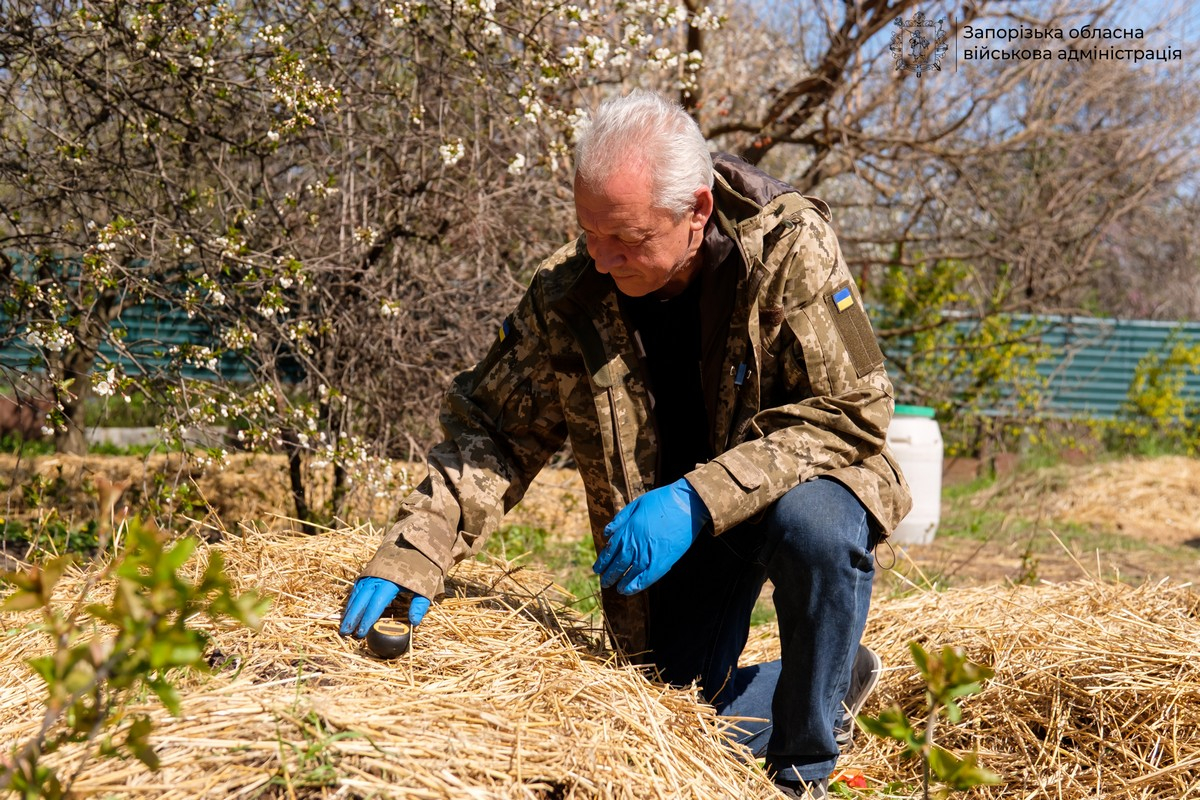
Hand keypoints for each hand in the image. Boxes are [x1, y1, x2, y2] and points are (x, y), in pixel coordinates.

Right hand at [339, 576, 430, 637]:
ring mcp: (372, 572)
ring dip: (350, 609)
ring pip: (357, 592)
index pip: (376, 602)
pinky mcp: (369, 570)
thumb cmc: (422, 569)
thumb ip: (419, 604)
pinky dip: (352, 598)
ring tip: (343, 624)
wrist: (416, 546)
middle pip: (362, 599)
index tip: (361, 632)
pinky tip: (349, 610)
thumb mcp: (425, 587)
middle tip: (345, 632)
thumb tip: (414, 622)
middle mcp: (378, 576)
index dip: (368, 618)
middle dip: (353, 616)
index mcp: (392, 581)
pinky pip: (358, 586)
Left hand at [593, 478, 709, 594]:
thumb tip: (607, 533)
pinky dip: (635, 586)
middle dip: (609, 574)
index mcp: (626, 531)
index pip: (609, 551)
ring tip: (616, 588)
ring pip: (629, 573)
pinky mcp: (661, 562)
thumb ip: (620, 520)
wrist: (685, 504)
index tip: (597, 569)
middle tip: (604, 582)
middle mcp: (633, 545)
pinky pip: (645, 578)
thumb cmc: (661, 501)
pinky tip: (628, 591)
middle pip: (617, 564)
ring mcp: (647, 555)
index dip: (602, 562)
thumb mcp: (636, 505)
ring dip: (620, 582)